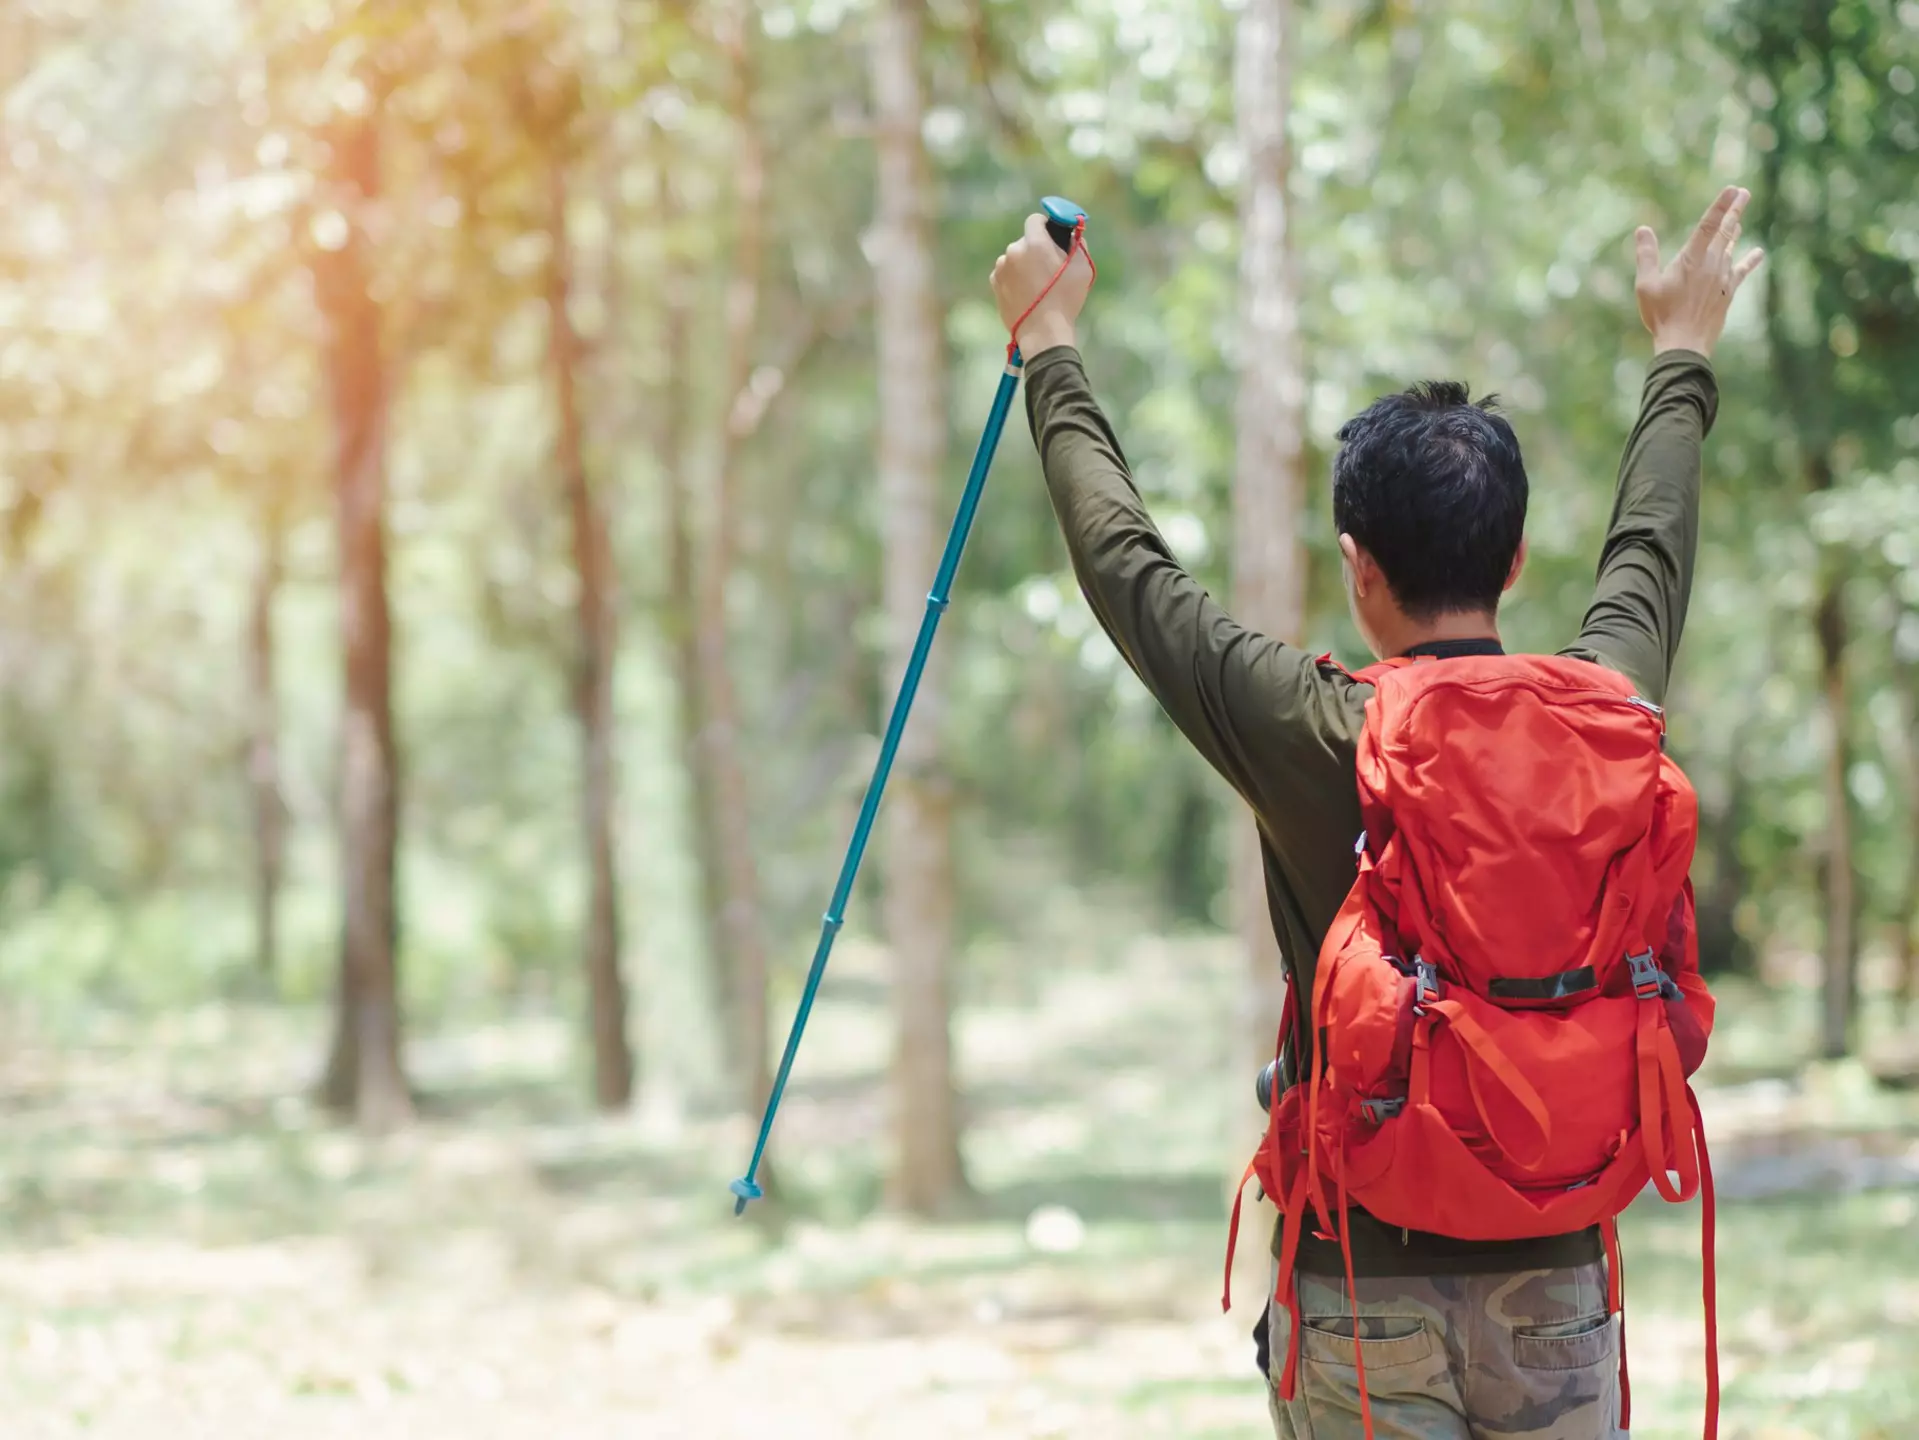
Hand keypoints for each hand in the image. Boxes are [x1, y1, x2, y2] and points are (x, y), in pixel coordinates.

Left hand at [989, 212, 1092, 356]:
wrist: (1042, 331)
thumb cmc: (1065, 299)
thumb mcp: (1082, 267)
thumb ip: (1077, 243)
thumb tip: (1072, 235)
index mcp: (1034, 243)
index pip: (1035, 220)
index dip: (1045, 225)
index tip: (1052, 235)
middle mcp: (1013, 251)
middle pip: (1025, 241)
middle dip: (1036, 249)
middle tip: (1049, 267)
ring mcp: (1001, 268)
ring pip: (1015, 258)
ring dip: (1024, 264)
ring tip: (1037, 285)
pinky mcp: (995, 283)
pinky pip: (1007, 272)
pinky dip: (1015, 277)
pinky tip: (1026, 293)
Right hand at [1633, 185, 1765, 356]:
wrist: (1684, 344)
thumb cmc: (1661, 315)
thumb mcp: (1645, 285)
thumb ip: (1646, 255)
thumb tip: (1642, 229)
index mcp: (1691, 258)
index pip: (1708, 224)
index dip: (1720, 205)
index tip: (1732, 188)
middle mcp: (1711, 263)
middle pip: (1726, 230)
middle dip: (1736, 210)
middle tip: (1744, 193)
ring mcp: (1722, 277)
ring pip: (1731, 247)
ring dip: (1735, 231)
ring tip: (1739, 218)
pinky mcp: (1727, 291)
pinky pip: (1741, 271)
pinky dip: (1749, 260)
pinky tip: (1757, 253)